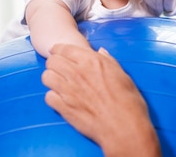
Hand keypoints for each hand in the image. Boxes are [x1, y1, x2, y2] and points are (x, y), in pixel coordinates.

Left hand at [42, 44, 160, 156]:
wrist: (124, 128)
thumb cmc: (128, 102)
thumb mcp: (122, 74)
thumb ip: (108, 60)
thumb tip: (101, 52)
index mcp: (91, 61)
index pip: (64, 48)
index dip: (59, 49)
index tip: (57, 52)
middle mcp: (77, 73)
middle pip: (52, 61)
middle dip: (54, 63)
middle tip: (59, 68)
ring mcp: (68, 91)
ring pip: (46, 77)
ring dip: (51, 78)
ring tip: (58, 83)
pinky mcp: (64, 108)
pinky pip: (48, 96)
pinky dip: (52, 96)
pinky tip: (61, 99)